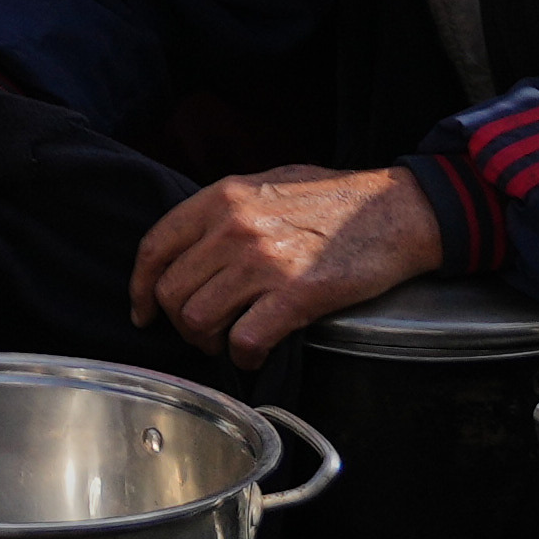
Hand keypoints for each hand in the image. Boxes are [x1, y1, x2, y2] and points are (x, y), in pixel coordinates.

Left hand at [127, 166, 442, 358]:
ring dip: (210, 343)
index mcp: (223, 197)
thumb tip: (194, 243)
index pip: (155, 247)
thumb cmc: (336, 198)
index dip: (141, 287)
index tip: (145, 312)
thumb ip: (227, 208)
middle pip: (173, 292)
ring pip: (200, 320)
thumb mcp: (270, 182)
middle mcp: (235, 228)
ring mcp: (264, 261)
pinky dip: (245, 356)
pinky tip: (256, 353)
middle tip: (204, 333)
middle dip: (181, 324)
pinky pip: (245, 340)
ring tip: (229, 342)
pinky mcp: (296, 294)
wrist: (397, 210)